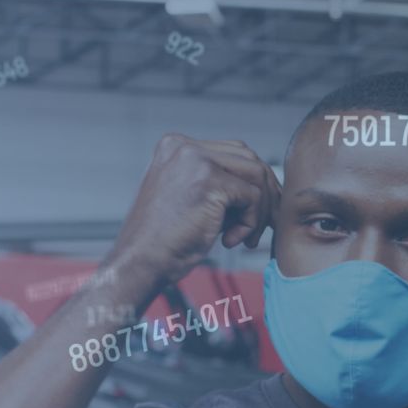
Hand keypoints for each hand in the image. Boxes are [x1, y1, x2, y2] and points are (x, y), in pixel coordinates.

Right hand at [109, 134, 280, 283]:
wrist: (141, 262)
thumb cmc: (166, 240)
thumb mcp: (188, 197)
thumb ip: (216, 181)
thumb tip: (263, 183)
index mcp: (176, 145)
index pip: (234, 152)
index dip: (254, 183)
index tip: (261, 210)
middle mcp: (184, 146)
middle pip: (249, 159)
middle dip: (265, 194)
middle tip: (266, 224)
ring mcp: (196, 160)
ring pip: (256, 176)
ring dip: (259, 211)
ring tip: (245, 237)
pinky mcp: (208, 181)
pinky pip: (252, 197)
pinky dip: (250, 222)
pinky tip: (230, 241)